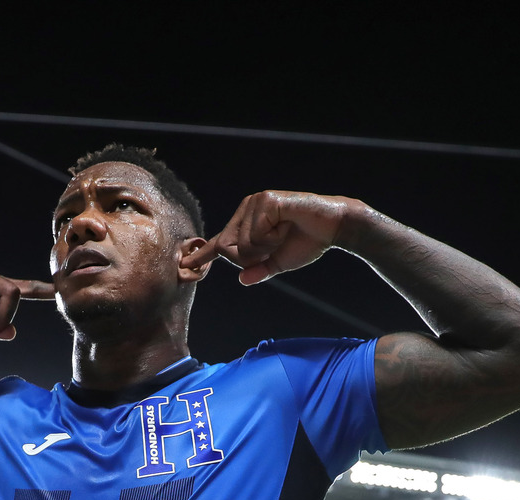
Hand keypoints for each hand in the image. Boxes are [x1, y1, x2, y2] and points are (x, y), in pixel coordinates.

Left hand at [182, 191, 360, 285]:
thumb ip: (258, 270)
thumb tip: (242, 280)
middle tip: (275, 246)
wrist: (334, 227)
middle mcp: (246, 210)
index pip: (221, 242)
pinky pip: (256, 234)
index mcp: (246, 223)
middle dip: (251, 258)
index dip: (203, 255)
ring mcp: (254, 203)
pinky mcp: (266, 200)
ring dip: (266, 248)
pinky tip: (287, 226)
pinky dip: (273, 238)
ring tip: (284, 233)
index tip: (185, 265)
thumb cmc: (307, 241)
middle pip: (228, 248)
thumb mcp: (278, 262)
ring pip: (242, 245)